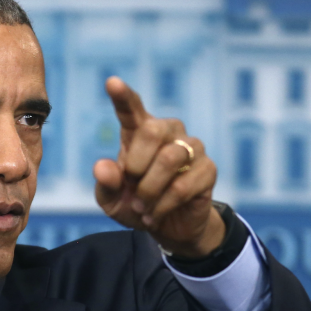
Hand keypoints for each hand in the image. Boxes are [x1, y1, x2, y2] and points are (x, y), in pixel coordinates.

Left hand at [93, 77, 223, 258]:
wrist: (167, 228)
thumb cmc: (136, 205)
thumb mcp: (112, 200)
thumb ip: (105, 184)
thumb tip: (101, 167)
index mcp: (139, 132)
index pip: (131, 109)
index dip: (122, 96)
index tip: (112, 83)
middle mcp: (168, 132)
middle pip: (152, 130)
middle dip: (136, 164)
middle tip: (132, 186)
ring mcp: (191, 148)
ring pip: (169, 159)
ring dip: (149, 190)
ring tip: (142, 207)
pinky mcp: (208, 169)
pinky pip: (183, 185)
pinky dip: (163, 205)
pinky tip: (155, 214)